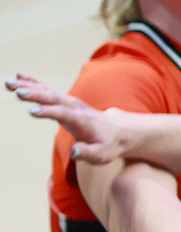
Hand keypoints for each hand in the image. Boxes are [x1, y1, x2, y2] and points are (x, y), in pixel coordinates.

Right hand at [10, 75, 135, 164]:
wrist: (118, 132)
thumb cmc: (107, 146)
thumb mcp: (101, 155)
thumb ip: (87, 153)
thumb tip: (75, 151)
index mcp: (81, 120)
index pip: (63, 114)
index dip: (49, 112)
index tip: (32, 111)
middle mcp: (74, 108)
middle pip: (53, 99)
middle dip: (35, 95)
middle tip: (16, 91)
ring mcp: (69, 102)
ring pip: (47, 92)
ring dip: (28, 86)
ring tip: (9, 82)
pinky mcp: (64, 102)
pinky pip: (47, 90)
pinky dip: (33, 83)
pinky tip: (18, 77)